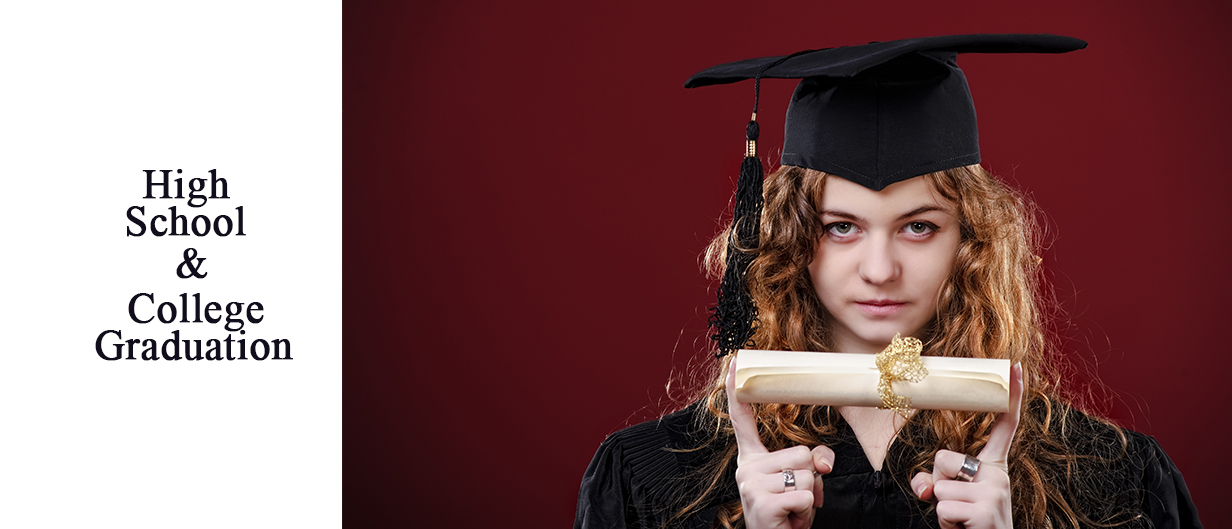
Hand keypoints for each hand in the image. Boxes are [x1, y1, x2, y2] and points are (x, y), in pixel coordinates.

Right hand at [726, 358, 834, 528]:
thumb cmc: (787, 516)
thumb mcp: (800, 484)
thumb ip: (813, 463)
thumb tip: (823, 463)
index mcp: (751, 460)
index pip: (743, 420)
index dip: (739, 392)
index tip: (736, 365)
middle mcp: (746, 468)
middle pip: (801, 453)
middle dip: (810, 479)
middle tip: (795, 500)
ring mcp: (751, 485)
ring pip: (807, 474)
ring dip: (811, 497)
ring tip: (793, 511)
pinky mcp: (762, 502)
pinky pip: (806, 495)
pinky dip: (807, 512)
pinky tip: (790, 521)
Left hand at [911, 363, 1023, 528]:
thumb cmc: (969, 525)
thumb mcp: (953, 500)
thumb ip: (935, 484)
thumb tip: (924, 489)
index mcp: (994, 468)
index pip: (1003, 426)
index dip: (1010, 396)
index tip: (1012, 367)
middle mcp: (999, 475)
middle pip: (943, 459)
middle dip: (939, 484)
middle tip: (959, 507)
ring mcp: (995, 492)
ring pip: (939, 487)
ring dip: (942, 509)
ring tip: (962, 520)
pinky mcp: (984, 510)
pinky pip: (941, 507)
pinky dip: (944, 523)